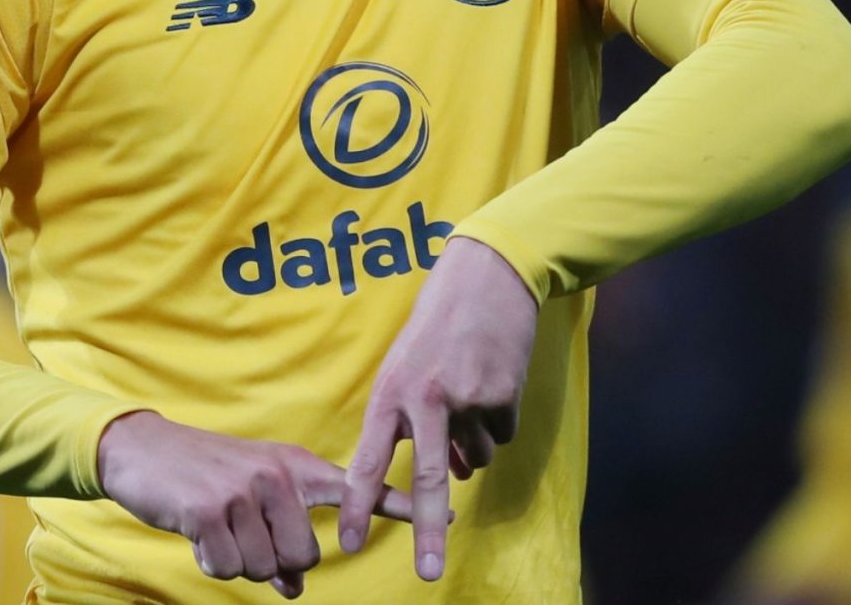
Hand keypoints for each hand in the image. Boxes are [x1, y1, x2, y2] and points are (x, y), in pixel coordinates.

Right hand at [98, 410, 412, 597]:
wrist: (143, 450)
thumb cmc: (203, 477)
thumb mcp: (250, 498)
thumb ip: (279, 539)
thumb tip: (295, 589)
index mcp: (295, 468)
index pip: (357, 487)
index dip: (399, 506)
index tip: (448, 516)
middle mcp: (277, 476)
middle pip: (304, 557)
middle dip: (273, 562)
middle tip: (243, 535)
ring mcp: (244, 491)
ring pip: (264, 568)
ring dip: (237, 562)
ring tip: (218, 529)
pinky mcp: (210, 509)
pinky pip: (228, 569)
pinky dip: (211, 562)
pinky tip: (198, 535)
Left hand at [339, 235, 537, 581]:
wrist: (488, 277)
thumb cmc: (438, 326)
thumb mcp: (407, 370)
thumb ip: (414, 424)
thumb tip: (454, 476)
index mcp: (390, 393)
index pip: (367, 459)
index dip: (356, 504)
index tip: (346, 543)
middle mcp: (426, 399)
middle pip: (428, 478)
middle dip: (428, 531)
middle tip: (430, 573)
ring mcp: (468, 398)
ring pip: (475, 457)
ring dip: (475, 441)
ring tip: (470, 390)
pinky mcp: (505, 394)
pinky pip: (503, 434)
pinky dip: (500, 419)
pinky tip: (494, 381)